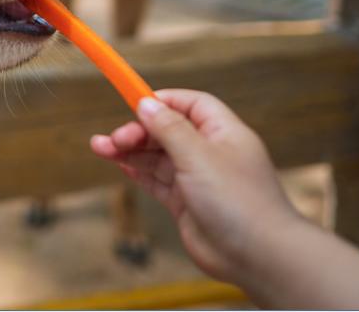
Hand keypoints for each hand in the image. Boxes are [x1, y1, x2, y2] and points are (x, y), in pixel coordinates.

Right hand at [88, 89, 300, 283]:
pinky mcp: (187, 203)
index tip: (134, 102)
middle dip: (138, 130)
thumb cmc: (238, 201)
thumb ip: (169, 128)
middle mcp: (211, 153)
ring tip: (100, 148)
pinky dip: (138, 171)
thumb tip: (146, 103)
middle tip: (114, 139)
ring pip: (158, 156)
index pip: (191, 104)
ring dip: (130, 150)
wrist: (258, 257)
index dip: (163, 101)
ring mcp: (199, 179)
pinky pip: (157, 180)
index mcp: (223, 133)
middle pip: (168, 130)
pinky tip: (120, 165)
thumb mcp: (198, 155)